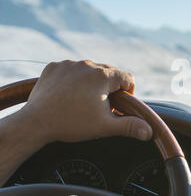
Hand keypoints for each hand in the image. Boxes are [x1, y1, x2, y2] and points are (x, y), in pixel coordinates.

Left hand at [22, 60, 152, 144]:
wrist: (35, 122)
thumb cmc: (71, 123)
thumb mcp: (105, 126)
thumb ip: (129, 126)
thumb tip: (149, 131)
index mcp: (103, 76)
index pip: (127, 78)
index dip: (127, 93)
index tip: (119, 105)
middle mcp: (87, 64)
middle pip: (109, 73)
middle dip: (109, 88)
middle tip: (100, 107)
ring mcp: (68, 64)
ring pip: (89, 70)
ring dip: (91, 82)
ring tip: (83, 102)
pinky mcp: (54, 67)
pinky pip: (71, 69)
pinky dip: (73, 79)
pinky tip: (69, 94)